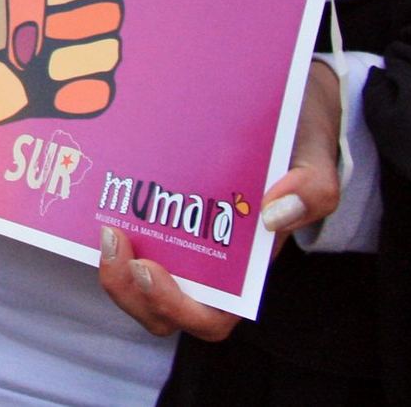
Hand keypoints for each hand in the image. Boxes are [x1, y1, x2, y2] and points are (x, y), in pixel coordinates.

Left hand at [99, 62, 341, 339]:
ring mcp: (178, 233)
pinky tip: (95, 185)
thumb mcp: (315, 156)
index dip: (174, 305)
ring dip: (111, 266)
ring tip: (105, 224)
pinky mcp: (155, 204)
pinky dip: (107, 218)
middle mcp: (207, 258)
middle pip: (159, 308)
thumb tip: (275, 216)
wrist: (281, 95)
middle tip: (113, 238)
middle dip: (126, 290)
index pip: (209, 315)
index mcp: (245, 264)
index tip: (148, 268)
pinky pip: (126, 229)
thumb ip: (314, 188)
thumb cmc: (296, 134)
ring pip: (134, 280)